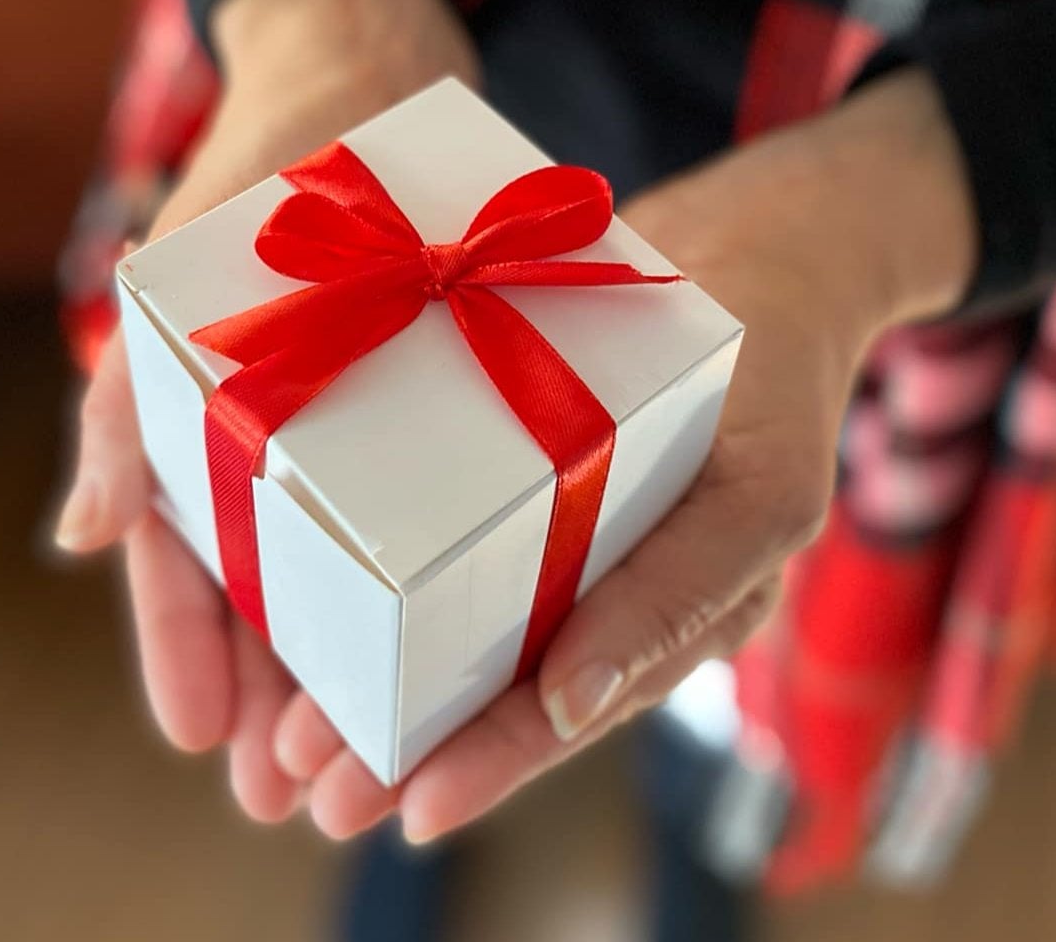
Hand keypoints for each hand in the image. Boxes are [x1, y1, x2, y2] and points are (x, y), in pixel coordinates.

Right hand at [53, 0, 476, 819]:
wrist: (366, 53)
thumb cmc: (266, 152)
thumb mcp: (185, 278)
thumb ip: (128, 400)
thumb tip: (81, 536)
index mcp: (197, 403)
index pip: (176, 549)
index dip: (182, 644)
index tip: (205, 736)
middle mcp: (274, 413)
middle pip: (264, 574)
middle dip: (272, 680)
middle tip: (293, 785)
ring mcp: (353, 397)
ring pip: (344, 547)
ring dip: (349, 643)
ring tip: (372, 736)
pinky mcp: (427, 374)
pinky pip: (421, 484)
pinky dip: (424, 553)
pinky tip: (458, 614)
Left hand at [269, 68, 977, 842]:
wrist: (757, 247)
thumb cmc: (766, 359)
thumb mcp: (760, 489)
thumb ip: (683, 597)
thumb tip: (569, 702)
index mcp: (676, 608)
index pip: (579, 701)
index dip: (497, 759)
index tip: (415, 807)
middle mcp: (612, 581)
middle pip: (506, 682)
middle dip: (412, 743)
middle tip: (316, 792)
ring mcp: (566, 527)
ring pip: (469, 622)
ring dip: (382, 680)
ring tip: (288, 742)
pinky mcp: (520, 470)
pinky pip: (454, 536)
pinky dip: (387, 579)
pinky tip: (311, 612)